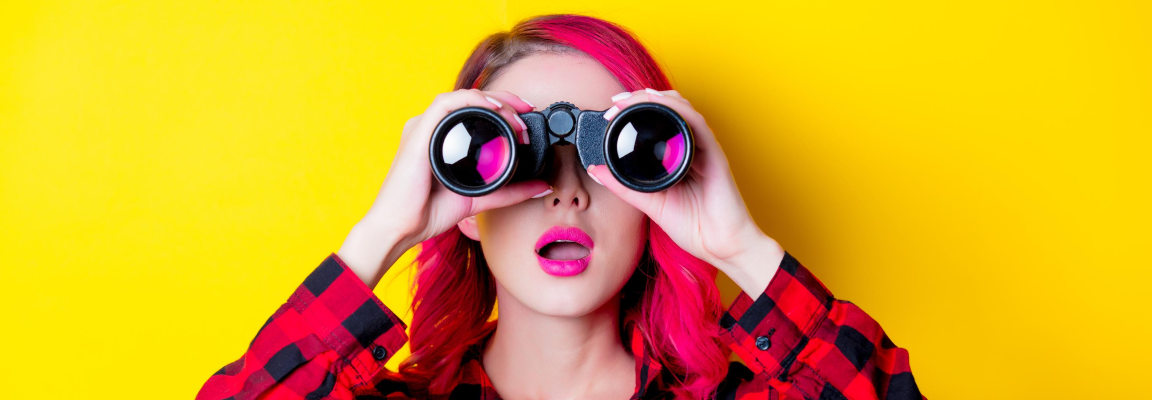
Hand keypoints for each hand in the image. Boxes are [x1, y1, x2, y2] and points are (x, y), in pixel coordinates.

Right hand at [338, 89, 551, 286]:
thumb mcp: (480, 198)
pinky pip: (445, 105)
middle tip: (526, 113)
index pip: (475, 110)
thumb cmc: (429, 212)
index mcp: (443, 138)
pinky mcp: (418, 133)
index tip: (526, 116)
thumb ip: (510, 192)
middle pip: (471, 100)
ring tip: (514, 114)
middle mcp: (431, 128)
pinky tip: (492, 108)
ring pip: (461, 98)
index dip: (504, 106)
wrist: (400, 228)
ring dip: (492, 100)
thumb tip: (542, 187)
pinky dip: (471, 101)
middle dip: (504, 100)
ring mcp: (423, 128)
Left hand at [587, 89, 784, 294]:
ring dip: (654, 98)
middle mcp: (690, 147)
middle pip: (668, 108)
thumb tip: (596, 170)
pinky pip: (696, 123)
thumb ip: (624, 186)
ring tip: (629, 100)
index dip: (634, 109)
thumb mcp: (650, 203)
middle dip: (640, 98)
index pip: (657, 122)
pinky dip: (677, 109)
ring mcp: (703, 148)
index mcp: (676, 157)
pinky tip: (659, 104)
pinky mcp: (714, 153)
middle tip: (615, 102)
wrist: (721, 247)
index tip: (610, 111)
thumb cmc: (695, 227)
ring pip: (681, 108)